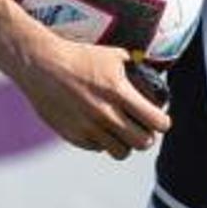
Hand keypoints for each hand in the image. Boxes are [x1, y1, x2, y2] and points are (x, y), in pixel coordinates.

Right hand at [7, 35, 171, 159]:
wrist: (43, 66)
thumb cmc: (80, 57)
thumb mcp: (114, 55)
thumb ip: (135, 66)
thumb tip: (151, 71)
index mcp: (119, 92)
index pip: (155, 121)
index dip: (163, 123)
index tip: (161, 121)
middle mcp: (105, 114)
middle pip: (142, 143)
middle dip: (148, 137)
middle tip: (145, 130)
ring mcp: (88, 128)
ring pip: (121, 152)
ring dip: (126, 144)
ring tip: (125, 133)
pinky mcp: (72, 136)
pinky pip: (98, 148)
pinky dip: (104, 142)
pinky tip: (102, 129)